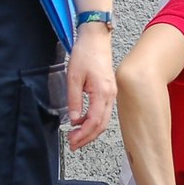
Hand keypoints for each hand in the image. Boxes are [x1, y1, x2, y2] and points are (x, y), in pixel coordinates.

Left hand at [65, 23, 115, 150]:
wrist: (96, 39)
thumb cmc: (85, 54)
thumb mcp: (73, 77)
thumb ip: (74, 100)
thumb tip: (74, 120)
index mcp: (102, 92)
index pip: (94, 121)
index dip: (83, 134)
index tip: (72, 141)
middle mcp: (110, 96)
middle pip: (101, 125)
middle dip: (87, 137)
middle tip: (73, 145)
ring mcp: (111, 94)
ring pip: (103, 120)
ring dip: (90, 131)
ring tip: (76, 137)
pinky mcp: (109, 91)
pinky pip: (103, 112)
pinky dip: (93, 121)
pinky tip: (82, 123)